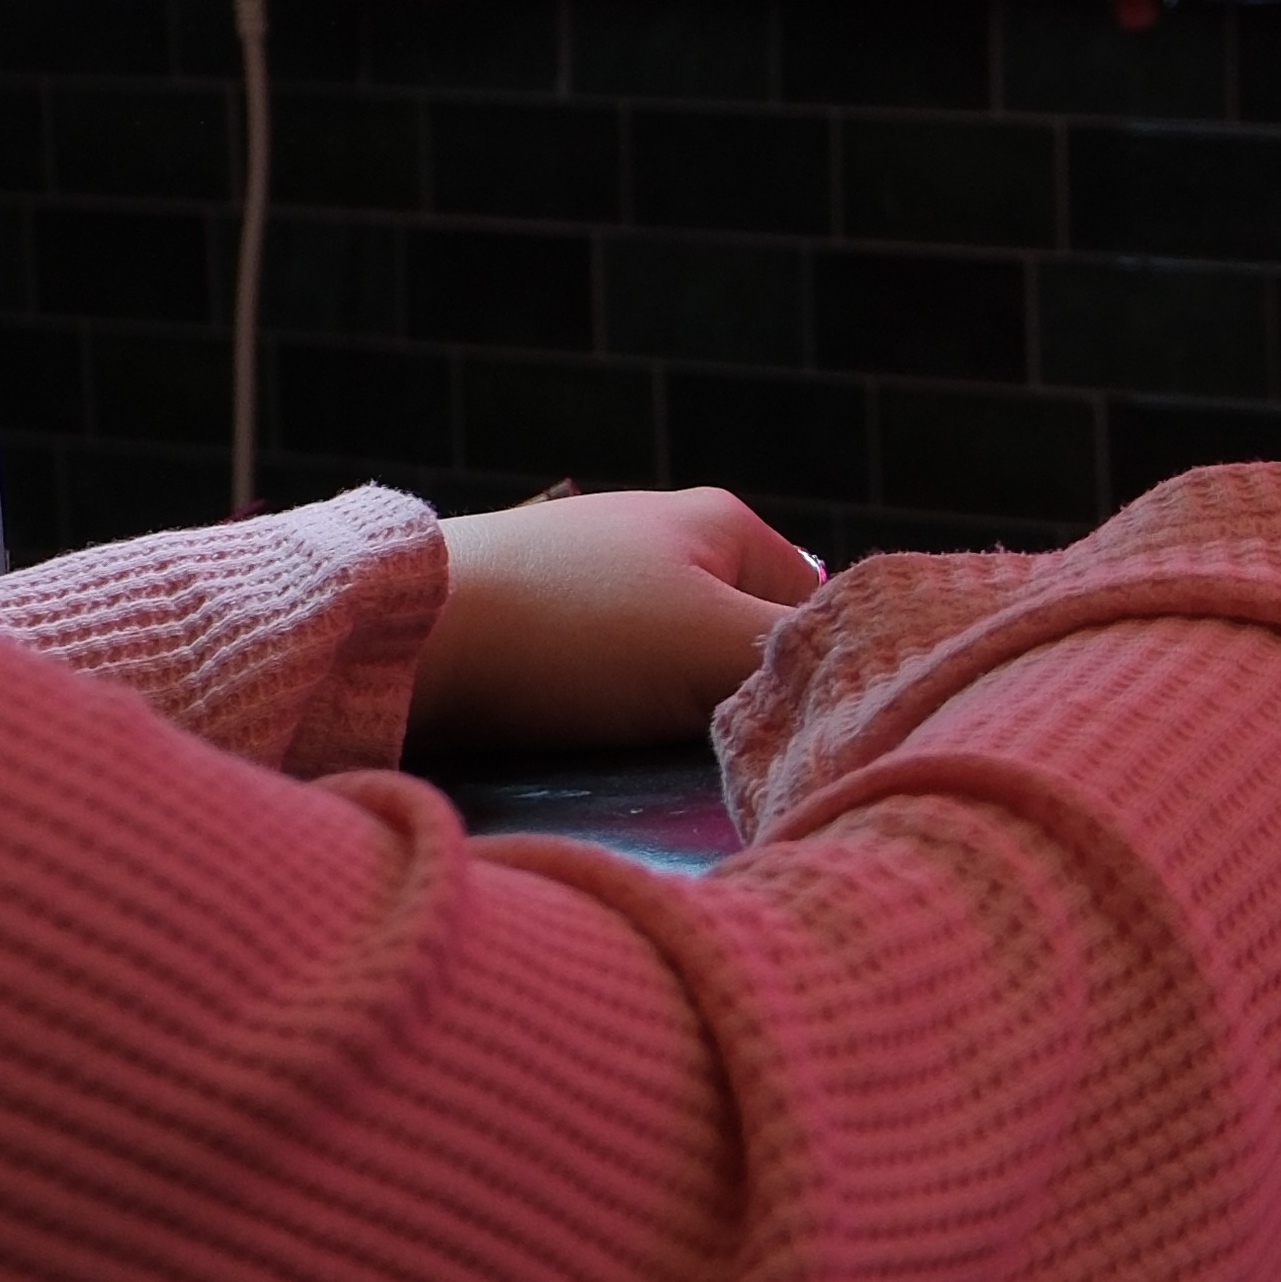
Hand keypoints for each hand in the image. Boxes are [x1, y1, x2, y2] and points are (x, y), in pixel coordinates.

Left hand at [408, 487, 822, 754]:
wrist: (405, 635)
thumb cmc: (575, 636)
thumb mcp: (714, 650)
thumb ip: (805, 664)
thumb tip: (876, 677)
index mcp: (725, 522)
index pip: (823, 611)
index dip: (823, 678)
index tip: (805, 741)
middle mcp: (664, 534)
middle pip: (745, 642)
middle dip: (742, 702)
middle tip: (727, 759)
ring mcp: (595, 574)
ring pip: (675, 665)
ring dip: (672, 715)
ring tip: (648, 755)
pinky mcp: (535, 620)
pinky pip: (607, 676)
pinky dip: (610, 712)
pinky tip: (590, 742)